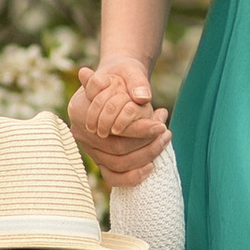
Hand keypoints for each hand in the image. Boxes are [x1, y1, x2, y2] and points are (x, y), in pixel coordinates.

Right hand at [68, 56, 168, 186]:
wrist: (112, 85)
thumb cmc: (120, 76)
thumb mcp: (128, 72)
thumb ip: (135, 82)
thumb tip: (143, 96)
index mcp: (82, 110)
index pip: (114, 128)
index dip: (139, 129)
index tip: (161, 125)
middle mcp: (82, 132)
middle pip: (118, 148)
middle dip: (147, 144)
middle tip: (167, 133)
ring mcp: (90, 148)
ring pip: (118, 164)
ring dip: (145, 156)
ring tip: (164, 141)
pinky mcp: (98, 160)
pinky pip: (112, 177)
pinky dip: (132, 177)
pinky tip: (151, 167)